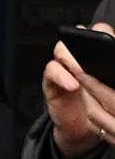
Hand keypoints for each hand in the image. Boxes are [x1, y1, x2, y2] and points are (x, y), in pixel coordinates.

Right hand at [45, 24, 114, 158]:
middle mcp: (77, 56)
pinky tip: (73, 85)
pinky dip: (61, 76)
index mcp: (96, 52)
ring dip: (70, 58)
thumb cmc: (99, 105)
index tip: (109, 46)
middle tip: (94, 55)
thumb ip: (112, 76)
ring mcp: (63, 67)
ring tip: (81, 72)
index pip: (99, 31)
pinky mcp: (51, 81)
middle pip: (77, 35)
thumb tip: (114, 69)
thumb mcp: (111, 88)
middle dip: (84, 42)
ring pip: (61, 49)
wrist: (81, 127)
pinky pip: (51, 71)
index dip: (102, 34)